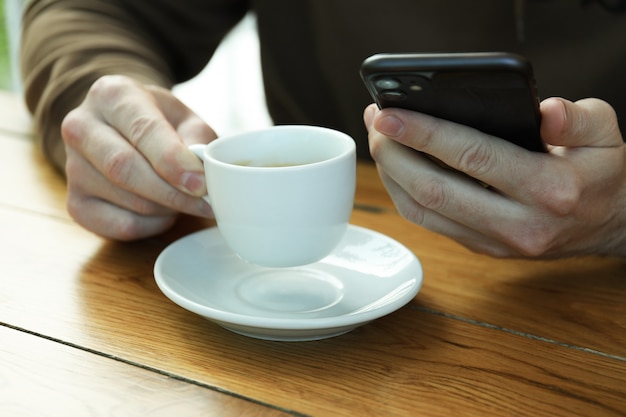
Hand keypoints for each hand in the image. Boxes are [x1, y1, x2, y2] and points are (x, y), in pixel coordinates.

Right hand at [61, 75, 215, 239]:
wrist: (122, 129)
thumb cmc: (160, 122)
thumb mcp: (186, 118)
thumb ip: (198, 140)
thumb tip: (200, 176)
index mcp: (111, 95)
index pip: (142, 130)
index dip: (173, 161)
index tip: (200, 183)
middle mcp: (81, 128)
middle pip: (124, 168)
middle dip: (171, 192)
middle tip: (205, 203)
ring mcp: (72, 168)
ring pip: (128, 201)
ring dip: (167, 208)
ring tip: (186, 199)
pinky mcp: (76, 204)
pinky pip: (123, 226)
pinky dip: (153, 225)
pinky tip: (164, 211)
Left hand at [365, 98, 625, 257]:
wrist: (612, 224)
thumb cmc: (602, 171)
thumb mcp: (605, 132)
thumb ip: (577, 117)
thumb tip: (544, 111)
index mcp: (549, 189)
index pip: (472, 156)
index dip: (424, 134)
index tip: (389, 114)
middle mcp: (519, 223)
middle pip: (434, 189)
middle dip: (393, 153)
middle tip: (374, 121)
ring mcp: (496, 242)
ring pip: (423, 213)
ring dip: (391, 174)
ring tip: (378, 140)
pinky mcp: (482, 249)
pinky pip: (429, 223)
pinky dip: (403, 194)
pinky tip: (395, 167)